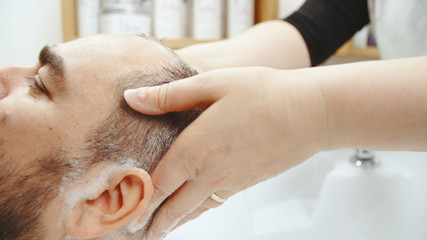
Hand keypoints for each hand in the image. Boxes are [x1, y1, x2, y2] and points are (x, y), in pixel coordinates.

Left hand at [124, 67, 325, 238]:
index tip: (127, 217)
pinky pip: (216, 202)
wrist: (309, 113)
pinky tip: (198, 208)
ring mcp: (231, 181)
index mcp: (196, 149)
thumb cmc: (263, 94)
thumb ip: (169, 96)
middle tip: (138, 234)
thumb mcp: (211, 84)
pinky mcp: (247, 182)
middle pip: (176, 207)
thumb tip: (132, 97)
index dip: (140, 203)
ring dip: (176, 222)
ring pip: (196, 210)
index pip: (159, 184)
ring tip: (162, 230)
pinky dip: (200, 211)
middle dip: (155, 223)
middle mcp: (211, 172)